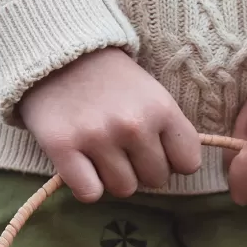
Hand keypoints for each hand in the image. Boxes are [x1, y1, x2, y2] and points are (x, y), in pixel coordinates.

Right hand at [20, 48, 201, 201]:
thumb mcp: (151, 93)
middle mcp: (133, 124)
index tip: (156, 149)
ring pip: (124, 190)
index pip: (188, 163)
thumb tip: (179, 170)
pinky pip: (90, 194)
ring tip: (100, 152)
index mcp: (161, 108)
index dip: (172, 161)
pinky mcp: (63, 147)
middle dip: (141, 169)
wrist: (58, 52)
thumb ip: (168, 129)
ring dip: (113, 178)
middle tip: (123, 147)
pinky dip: (86, 186)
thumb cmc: (111, 81)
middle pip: (155, 181)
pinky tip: (81, 165)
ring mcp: (98, 137)